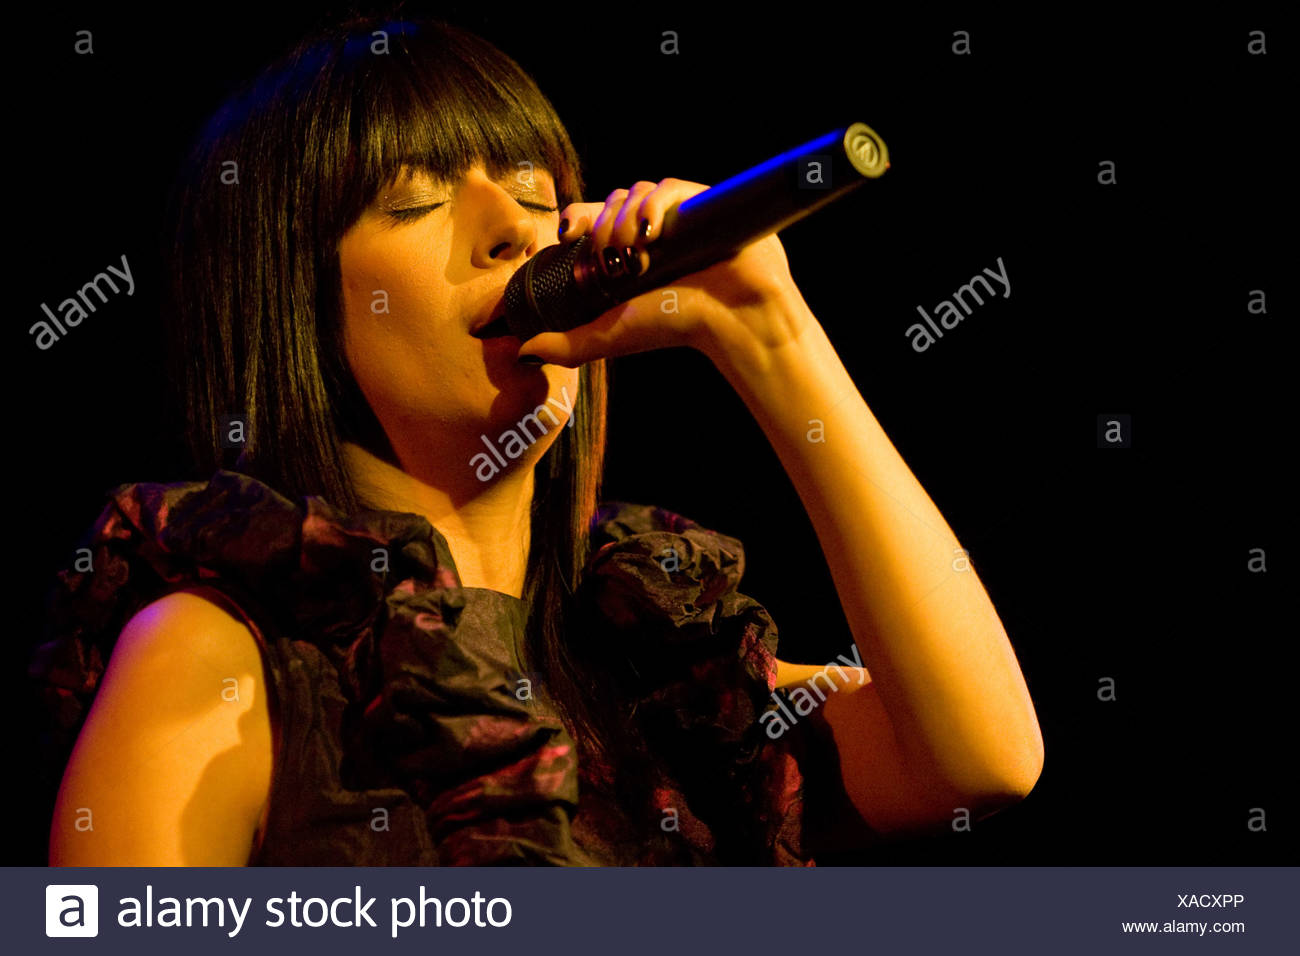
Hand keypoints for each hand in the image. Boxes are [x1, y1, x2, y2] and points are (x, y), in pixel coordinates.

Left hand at [515, 177, 815, 367]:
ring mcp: (675, 216)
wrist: (733, 319)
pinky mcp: (700, 204)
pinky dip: (653, 202)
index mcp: (627, 253)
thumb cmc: (677, 325)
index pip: (591, 221)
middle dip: (601, 222)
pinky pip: (667, 187)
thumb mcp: (610, 335)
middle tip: (607, 251)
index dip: (575, 218)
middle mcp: (650, 232)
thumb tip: (522, 352)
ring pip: (634, 192)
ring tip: (635, 247)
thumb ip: (567, 344)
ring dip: (625, 215)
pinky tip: (651, 229)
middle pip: (609, 203)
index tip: (564, 233)